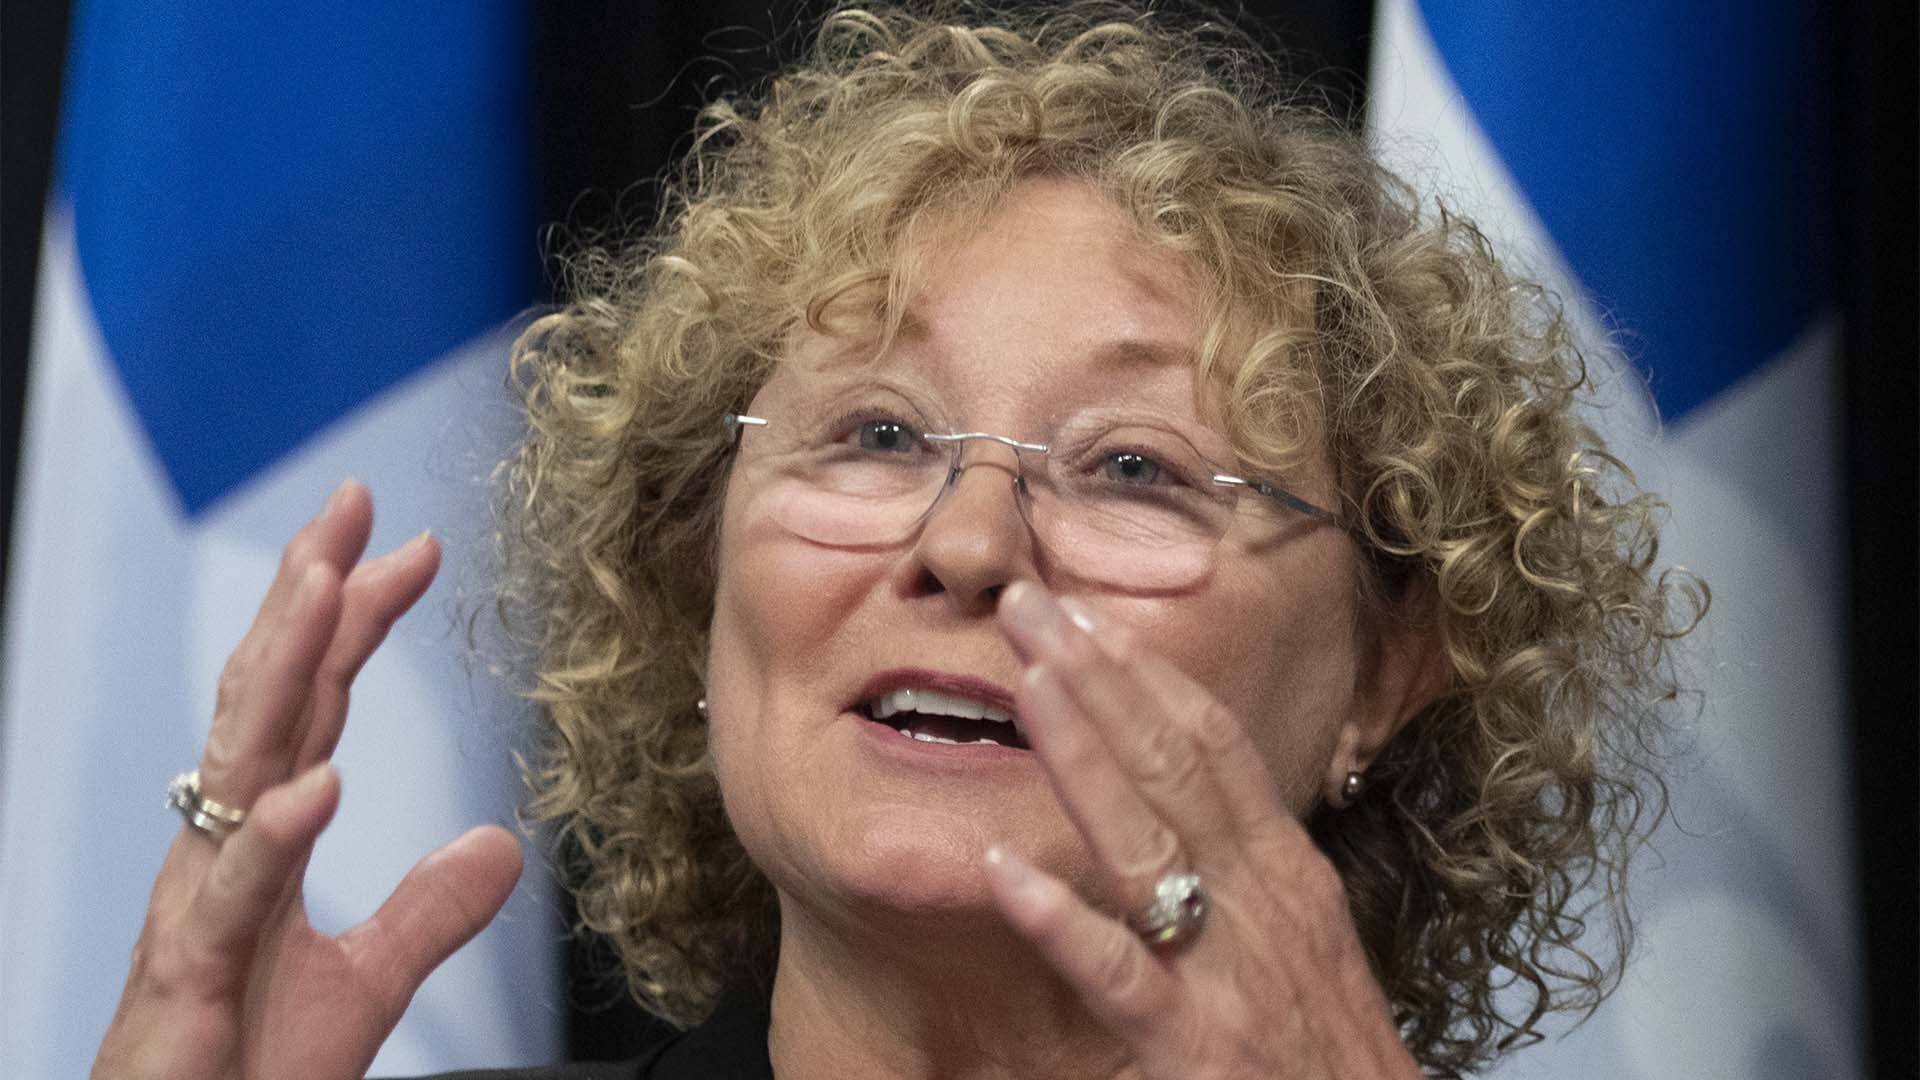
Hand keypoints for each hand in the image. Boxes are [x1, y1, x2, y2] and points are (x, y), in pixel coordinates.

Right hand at [93, 481, 522, 1079]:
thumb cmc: (243, 1074)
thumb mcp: (363, 984)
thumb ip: (428, 912)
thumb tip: (499, 848)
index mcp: (261, 840)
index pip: (313, 705)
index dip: (356, 624)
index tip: (412, 549)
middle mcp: (221, 850)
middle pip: (267, 699)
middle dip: (306, 596)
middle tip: (351, 504)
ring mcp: (199, 904)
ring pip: (239, 763)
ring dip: (284, 671)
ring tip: (328, 586)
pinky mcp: (189, 975)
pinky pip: (236, 895)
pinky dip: (275, 833)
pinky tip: (317, 783)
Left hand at [984, 582, 1421, 1079]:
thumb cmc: (1329, 1050)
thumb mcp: (1300, 936)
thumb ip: (1242, 865)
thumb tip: (1183, 798)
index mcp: (1284, 869)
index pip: (1215, 744)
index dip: (1148, 674)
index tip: (1088, 614)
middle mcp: (1260, 899)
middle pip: (1174, 762)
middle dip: (1098, 676)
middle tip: (1028, 604)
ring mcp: (1225, 968)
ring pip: (1144, 839)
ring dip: (1079, 752)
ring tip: (1020, 682)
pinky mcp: (1192, 1045)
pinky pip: (1117, 971)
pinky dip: (1058, 919)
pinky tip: (999, 870)